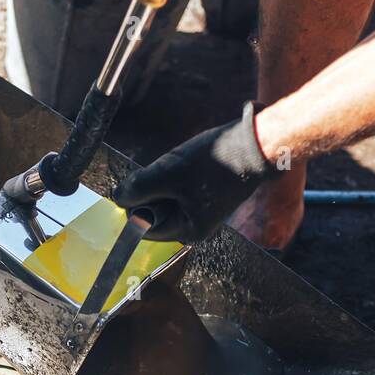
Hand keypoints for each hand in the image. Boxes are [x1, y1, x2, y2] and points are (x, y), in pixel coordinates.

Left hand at [113, 102, 276, 243]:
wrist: (257, 143)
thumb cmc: (217, 161)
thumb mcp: (168, 173)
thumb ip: (138, 188)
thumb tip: (117, 197)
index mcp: (188, 231)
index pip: (144, 228)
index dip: (135, 206)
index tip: (138, 184)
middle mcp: (196, 226)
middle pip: (154, 213)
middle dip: (152, 191)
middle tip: (166, 171)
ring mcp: (202, 210)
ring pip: (166, 197)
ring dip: (164, 180)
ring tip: (182, 165)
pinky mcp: (207, 193)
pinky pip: (179, 187)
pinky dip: (177, 174)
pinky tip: (190, 162)